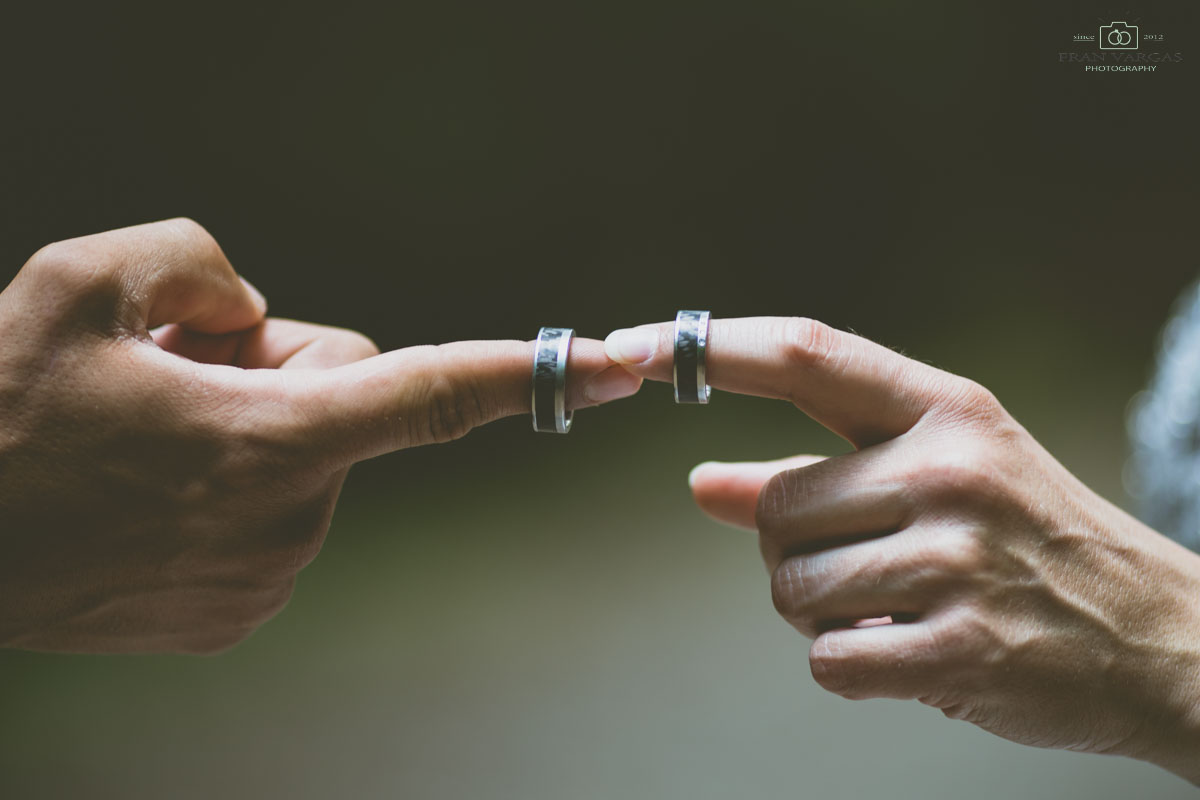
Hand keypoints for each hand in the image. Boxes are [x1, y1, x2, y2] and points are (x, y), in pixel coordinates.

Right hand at [0, 219, 639, 654]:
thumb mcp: (78, 289)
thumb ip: (194, 262)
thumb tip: (257, 308)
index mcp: (273, 442)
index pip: (431, 393)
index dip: (531, 370)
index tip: (617, 367)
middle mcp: (287, 522)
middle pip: (342, 398)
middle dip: (276, 368)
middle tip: (177, 372)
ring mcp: (264, 579)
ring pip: (305, 458)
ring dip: (248, 428)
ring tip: (148, 435)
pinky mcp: (237, 612)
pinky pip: (272, 515)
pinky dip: (229, 487)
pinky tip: (149, 486)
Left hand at [605, 316, 1199, 781]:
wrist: (1155, 635)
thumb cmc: (1030, 543)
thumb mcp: (938, 479)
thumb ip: (813, 475)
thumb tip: (700, 482)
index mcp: (944, 411)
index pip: (806, 355)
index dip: (711, 348)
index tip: (634, 347)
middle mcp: (949, 470)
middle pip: (774, 508)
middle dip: (792, 551)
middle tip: (864, 566)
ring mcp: (957, 559)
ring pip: (790, 587)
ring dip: (819, 612)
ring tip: (894, 607)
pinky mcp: (960, 648)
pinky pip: (828, 658)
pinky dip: (849, 666)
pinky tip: (909, 652)